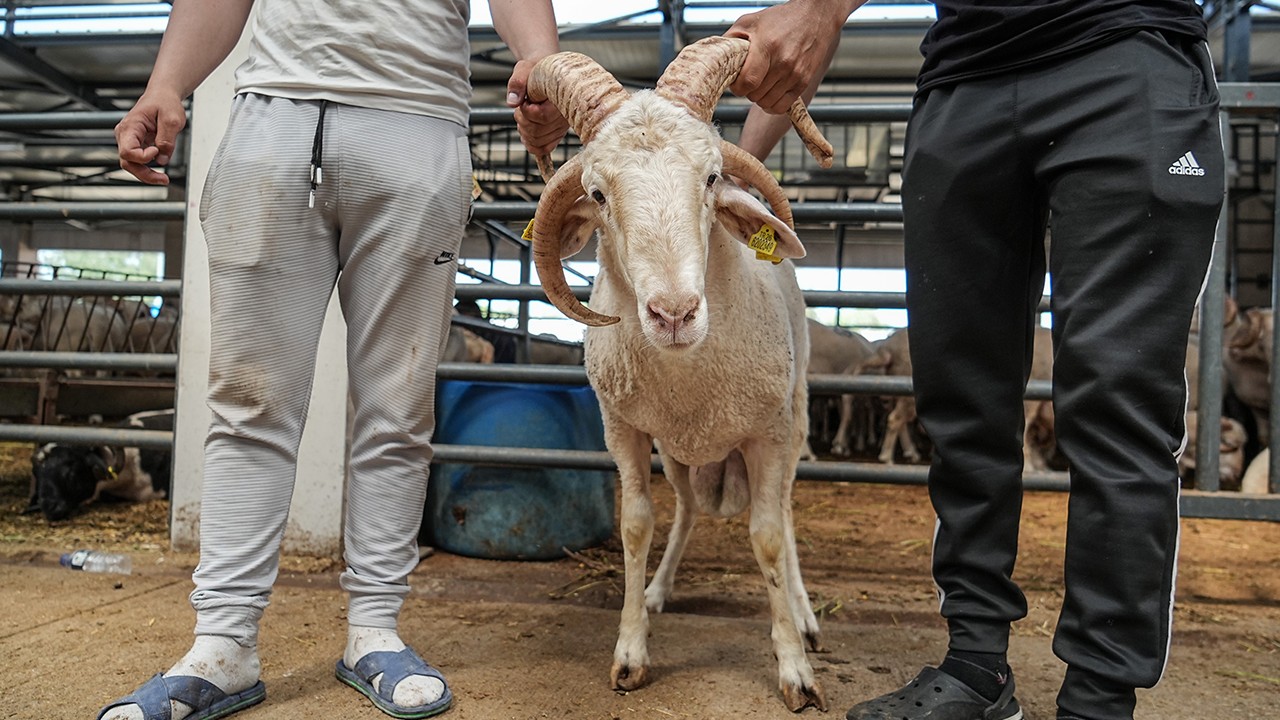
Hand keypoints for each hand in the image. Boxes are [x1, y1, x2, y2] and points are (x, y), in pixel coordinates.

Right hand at [115, 89, 186, 184]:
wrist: (163, 96)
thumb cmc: (164, 102)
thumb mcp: (172, 119)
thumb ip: (167, 140)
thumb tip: (162, 159)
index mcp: (131, 126)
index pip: (128, 151)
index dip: (143, 157)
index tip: (157, 150)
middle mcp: (125, 134)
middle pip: (127, 162)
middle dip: (145, 174)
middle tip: (163, 179)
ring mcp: (128, 140)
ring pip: (131, 164)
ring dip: (146, 174)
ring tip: (163, 179)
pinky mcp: (136, 145)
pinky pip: (138, 161)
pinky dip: (148, 168)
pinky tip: (160, 172)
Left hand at [507, 57, 568, 155]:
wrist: (548, 73)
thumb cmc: (538, 70)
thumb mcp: (524, 69)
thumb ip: (518, 83)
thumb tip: (512, 101)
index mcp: (561, 99)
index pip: (543, 116)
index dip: (527, 111)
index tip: (525, 101)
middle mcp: (565, 116)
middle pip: (538, 132)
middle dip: (522, 121)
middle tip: (522, 107)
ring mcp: (561, 127)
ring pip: (538, 143)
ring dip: (524, 131)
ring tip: (525, 116)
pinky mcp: (557, 135)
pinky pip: (543, 149)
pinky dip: (530, 143)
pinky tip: (526, 130)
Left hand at [726, 0, 847, 113]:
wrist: (815, 17)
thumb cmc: (781, 18)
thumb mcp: (750, 21)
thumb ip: (730, 40)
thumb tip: (714, 58)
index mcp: (767, 46)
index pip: (747, 82)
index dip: (736, 87)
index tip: (736, 81)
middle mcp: (783, 62)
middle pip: (755, 95)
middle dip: (747, 91)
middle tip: (749, 78)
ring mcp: (795, 74)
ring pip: (766, 103)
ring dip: (759, 97)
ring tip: (760, 82)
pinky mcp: (803, 82)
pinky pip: (781, 107)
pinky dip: (771, 104)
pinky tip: (769, 92)